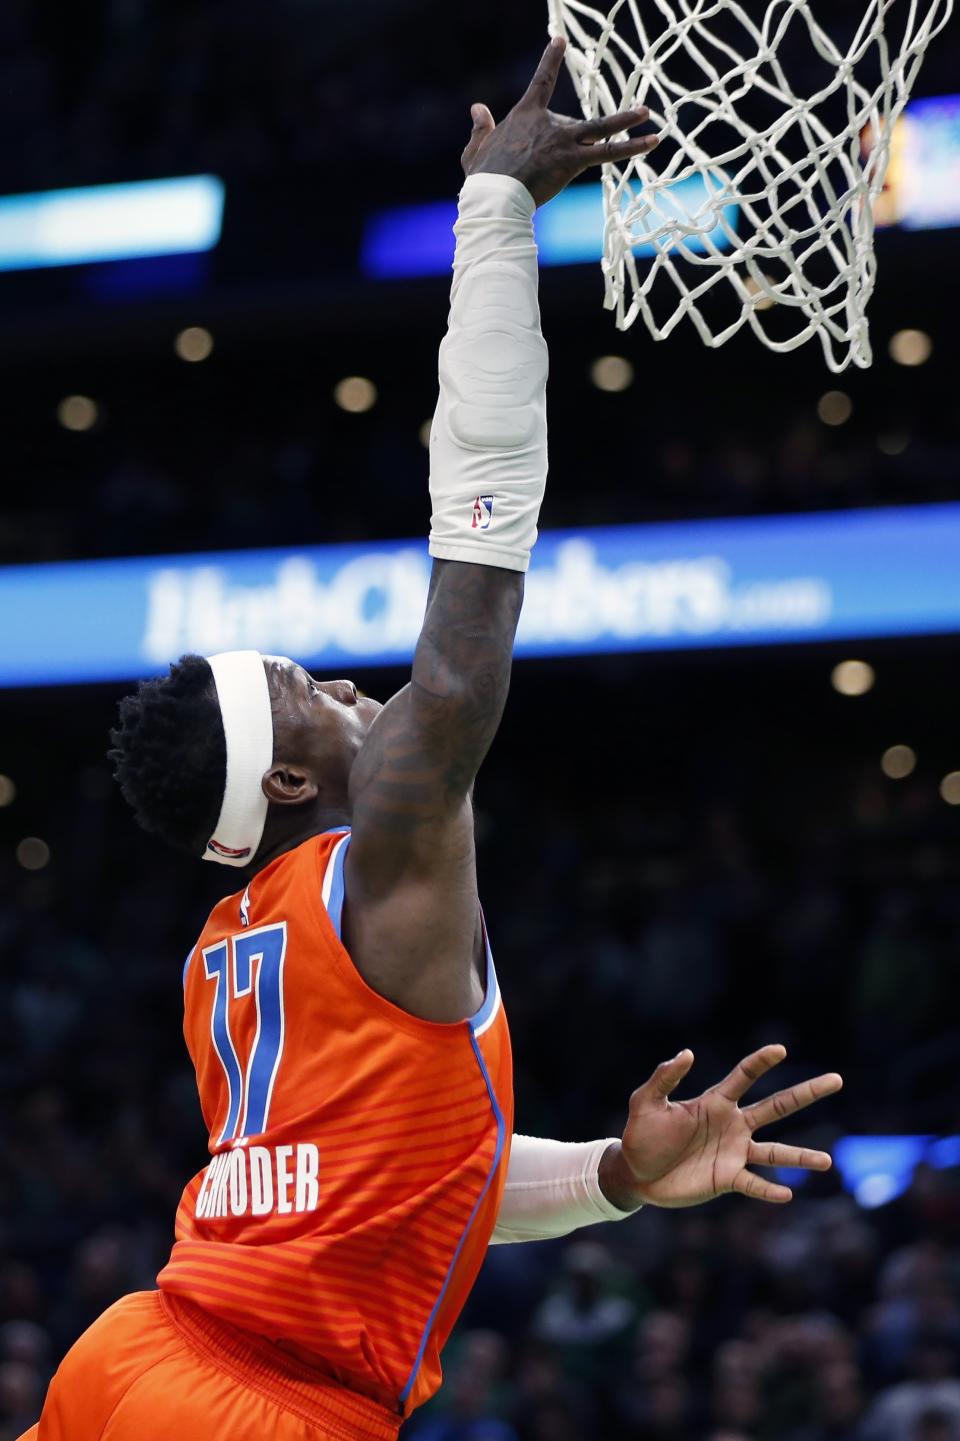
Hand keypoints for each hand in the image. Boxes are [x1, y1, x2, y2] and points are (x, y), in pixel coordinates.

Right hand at [461, 36, 658, 208]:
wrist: (496, 195)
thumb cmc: (484, 178)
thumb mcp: (475, 151)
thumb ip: (480, 129)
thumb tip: (478, 108)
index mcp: (525, 116)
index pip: (541, 82)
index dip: (550, 60)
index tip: (559, 41)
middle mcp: (548, 124)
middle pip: (580, 119)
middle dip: (599, 124)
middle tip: (624, 116)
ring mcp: (562, 141)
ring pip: (601, 129)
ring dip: (626, 121)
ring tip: (646, 114)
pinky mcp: (572, 160)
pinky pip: (607, 152)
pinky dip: (631, 147)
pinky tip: (652, 141)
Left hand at [598, 1045, 841, 1210]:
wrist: (636, 1173)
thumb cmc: (642, 1133)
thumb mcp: (646, 1102)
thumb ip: (664, 1078)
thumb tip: (687, 1053)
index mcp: (715, 1102)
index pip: (743, 1076)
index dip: (761, 1062)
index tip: (780, 1049)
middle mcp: (733, 1125)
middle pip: (777, 1106)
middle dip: (806, 1093)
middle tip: (836, 1079)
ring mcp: (734, 1153)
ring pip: (775, 1153)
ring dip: (801, 1157)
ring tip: (827, 1161)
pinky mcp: (727, 1179)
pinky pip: (754, 1184)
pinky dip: (769, 1190)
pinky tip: (787, 1194)